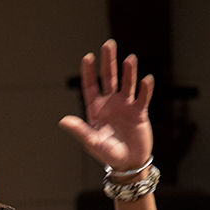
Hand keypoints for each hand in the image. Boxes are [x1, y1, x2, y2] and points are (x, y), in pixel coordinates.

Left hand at [59, 39, 153, 172]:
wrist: (129, 164)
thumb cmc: (108, 154)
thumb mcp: (92, 142)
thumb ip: (80, 130)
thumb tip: (62, 121)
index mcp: (96, 109)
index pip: (91, 86)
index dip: (89, 72)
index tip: (88, 57)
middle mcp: (111, 104)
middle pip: (109, 78)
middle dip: (109, 62)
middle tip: (109, 45)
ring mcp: (126, 107)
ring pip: (127, 84)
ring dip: (128, 72)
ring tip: (129, 59)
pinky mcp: (139, 113)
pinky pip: (143, 98)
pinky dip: (145, 89)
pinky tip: (147, 79)